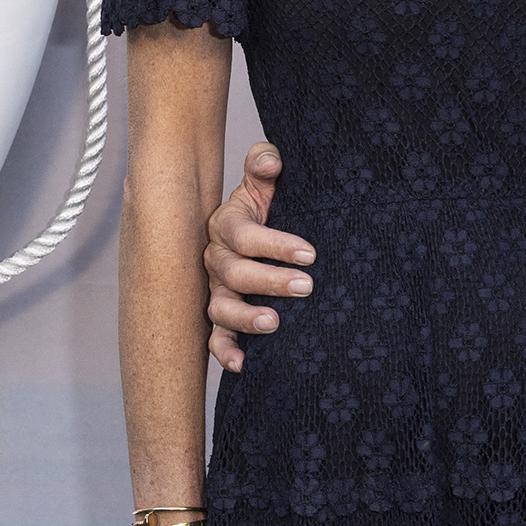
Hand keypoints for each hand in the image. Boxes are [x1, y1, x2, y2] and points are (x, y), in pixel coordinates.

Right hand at [204, 140, 317, 370]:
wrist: (261, 232)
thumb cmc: (268, 205)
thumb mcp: (266, 181)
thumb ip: (266, 164)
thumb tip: (270, 160)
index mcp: (225, 224)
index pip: (243, 236)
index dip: (275, 245)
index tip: (310, 252)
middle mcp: (216, 259)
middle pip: (234, 274)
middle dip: (271, 280)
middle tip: (307, 286)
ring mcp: (217, 290)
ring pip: (221, 308)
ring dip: (246, 318)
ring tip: (275, 323)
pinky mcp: (223, 317)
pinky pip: (215, 337)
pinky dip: (225, 352)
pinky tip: (243, 365)